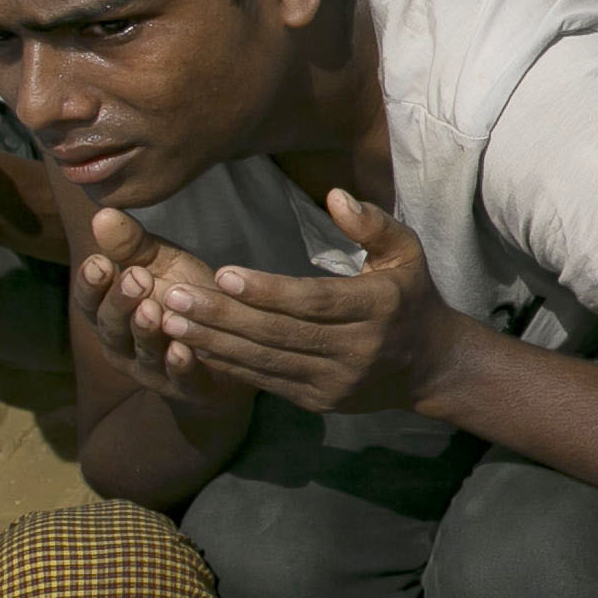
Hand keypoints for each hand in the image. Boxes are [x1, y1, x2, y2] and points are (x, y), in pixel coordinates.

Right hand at [74, 205, 248, 411]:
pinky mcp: (189, 386)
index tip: (100, 261)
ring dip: (146, 332)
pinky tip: (184, 349)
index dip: (92, 285)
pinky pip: (181, 379)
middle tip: (135, 278)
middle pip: (111, 328)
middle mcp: (124, 346)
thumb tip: (102, 213)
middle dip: (120, 303)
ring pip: (143, 352)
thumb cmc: (186, 299)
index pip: (90, 301)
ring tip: (152, 310)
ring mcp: (153, 369)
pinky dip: (180, 366)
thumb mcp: (160, 265)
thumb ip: (132, 245)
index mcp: (111, 315)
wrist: (231, 341)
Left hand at [152, 190, 460, 414]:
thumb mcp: (405, 252)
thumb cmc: (409, 297)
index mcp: (379, 308)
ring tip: (169, 321)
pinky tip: (193, 346)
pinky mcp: (318, 401)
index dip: (267, 290)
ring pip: (265, 361)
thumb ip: (372, 224)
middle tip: (175, 296)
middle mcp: (357, 349)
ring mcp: (336, 382)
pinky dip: (227, 364)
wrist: (428, 366)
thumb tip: (334, 196)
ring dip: (213, 342)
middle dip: (223, 316)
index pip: (315, 300)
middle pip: (280, 333)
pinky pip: (265, 381)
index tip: (222, 273)